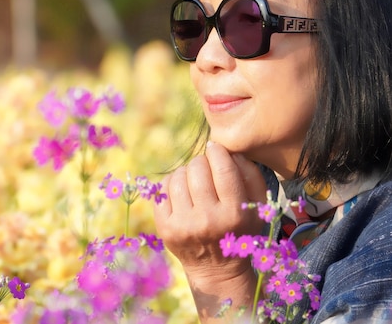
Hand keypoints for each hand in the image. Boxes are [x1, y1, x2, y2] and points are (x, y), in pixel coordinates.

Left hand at [153, 141, 267, 320]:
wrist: (216, 269)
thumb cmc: (239, 230)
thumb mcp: (256, 208)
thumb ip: (252, 177)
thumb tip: (231, 152)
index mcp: (234, 214)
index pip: (223, 169)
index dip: (218, 152)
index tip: (216, 149)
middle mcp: (207, 220)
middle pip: (197, 169)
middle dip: (202, 162)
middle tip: (205, 168)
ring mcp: (183, 224)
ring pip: (178, 176)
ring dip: (186, 172)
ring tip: (194, 180)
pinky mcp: (164, 227)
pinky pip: (162, 189)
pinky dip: (172, 183)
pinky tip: (182, 191)